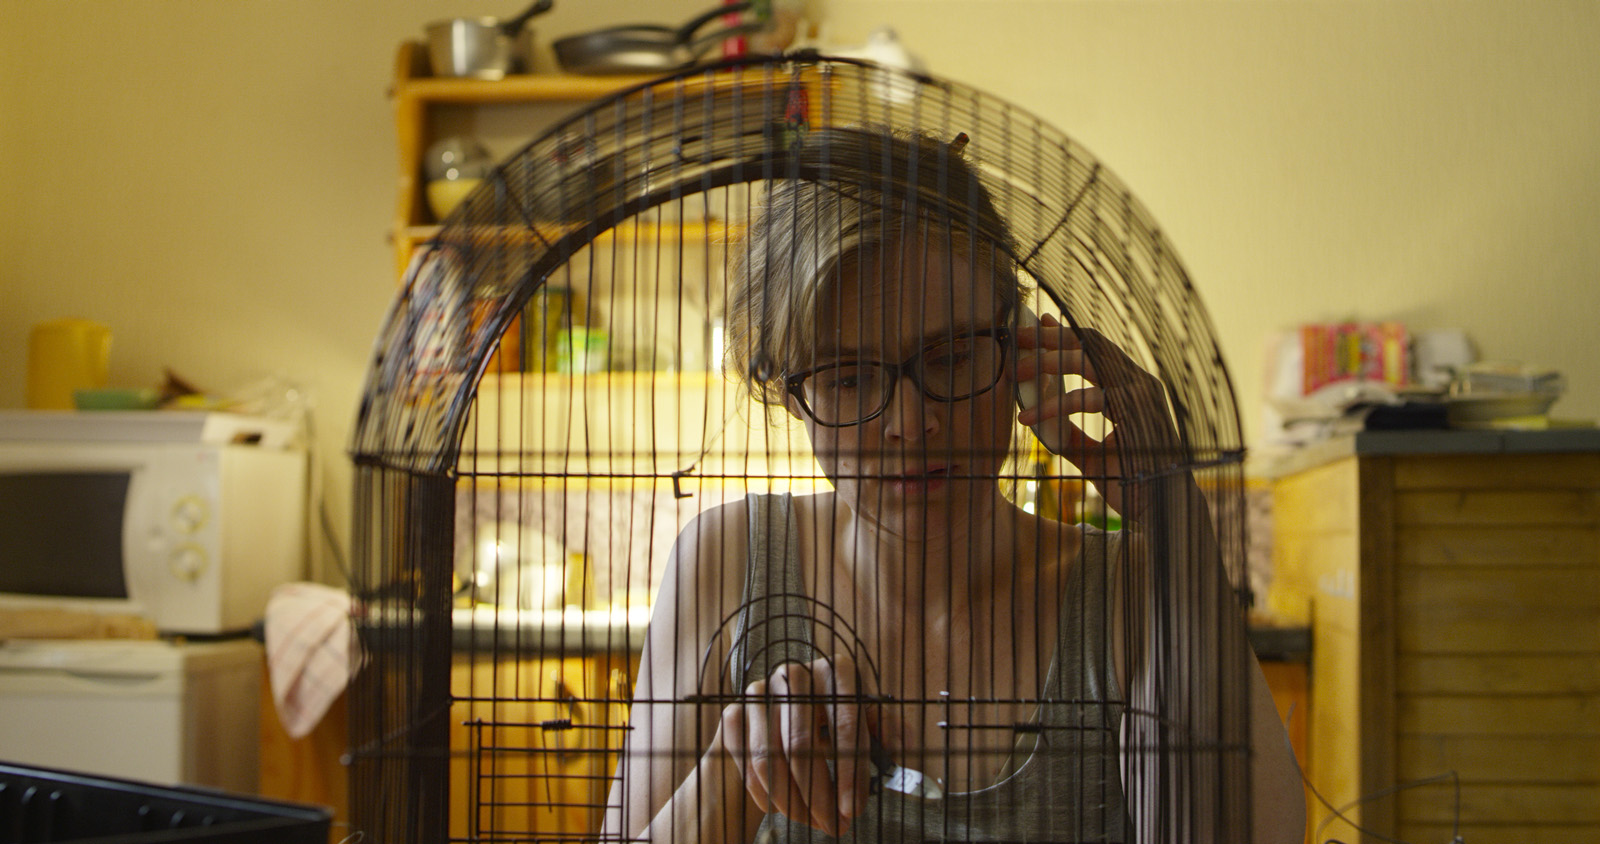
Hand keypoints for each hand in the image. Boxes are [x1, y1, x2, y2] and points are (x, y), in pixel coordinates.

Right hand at [718, 653, 881, 835]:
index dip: (849, 773)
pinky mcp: (734, 710)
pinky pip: (745, 762)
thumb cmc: (830, 720)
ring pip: (770, 759)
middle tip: (833, 826)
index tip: (853, 811)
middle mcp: (794, 674)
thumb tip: (903, 747)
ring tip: (811, 821)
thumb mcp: (863, 720)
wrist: (780, 714)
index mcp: (835, 670)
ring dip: (791, 801)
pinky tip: (781, 809)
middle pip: (802, 746)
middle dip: (819, 796)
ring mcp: (759, 691)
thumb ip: (886, 730)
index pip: (844, 726)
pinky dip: (763, 793)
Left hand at [1012, 314, 1174, 516]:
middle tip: (1018, 338)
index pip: (1097, 347)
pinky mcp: (1136, 414)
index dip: (1066, 333)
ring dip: (1049, 363)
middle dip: (1051, 338)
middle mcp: (1140, 384)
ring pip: (1089, 362)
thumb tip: (1039, 423)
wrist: (1161, 511)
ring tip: (1016, 372)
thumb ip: (1070, 435)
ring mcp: (1141, 395)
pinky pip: (1089, 400)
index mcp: (1132, 387)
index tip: (1037, 322)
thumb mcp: (1092, 454)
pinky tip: (1028, 418)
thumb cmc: (1131, 481)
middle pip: (1091, 345)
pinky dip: (1055, 406)